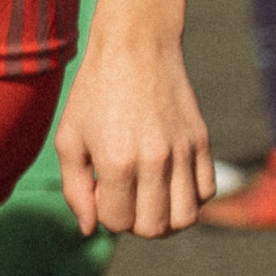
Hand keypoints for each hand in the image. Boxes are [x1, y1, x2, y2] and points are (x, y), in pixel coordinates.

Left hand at [53, 25, 215, 235]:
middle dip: (134, 223)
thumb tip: (88, 228)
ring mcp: (183, 151)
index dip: (104, 215)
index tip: (100, 191)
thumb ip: (74, 189)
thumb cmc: (95, 93)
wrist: (137, 47)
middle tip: (124, 198)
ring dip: (166, 219)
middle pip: (154, 228)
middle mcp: (155, 161)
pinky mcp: (202, 141)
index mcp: (117, 162)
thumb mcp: (69, 139)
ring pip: (186, 217)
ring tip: (150, 199)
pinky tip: (171, 183)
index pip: (116, 222)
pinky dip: (191, 198)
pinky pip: (207, 191)